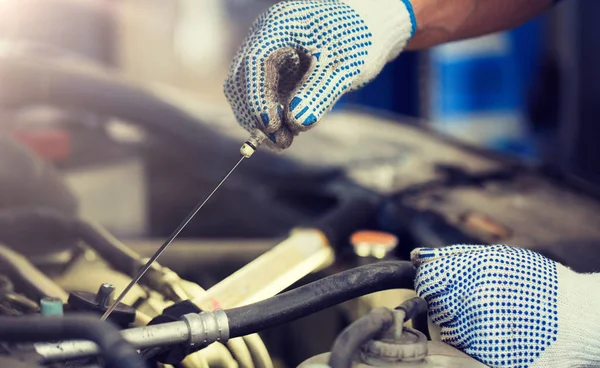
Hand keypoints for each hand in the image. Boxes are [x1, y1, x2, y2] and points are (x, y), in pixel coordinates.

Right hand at [224, 0, 415, 149]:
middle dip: (255, 114)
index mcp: (279, 25)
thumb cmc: (359, 38)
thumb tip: (295, 123)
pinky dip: (272, 115)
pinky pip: (262, 97)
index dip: (258, 98)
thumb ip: (320, 92)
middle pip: (241, 80)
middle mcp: (265, 38)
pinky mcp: (274, 71)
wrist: (369, 27)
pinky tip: (291, 128)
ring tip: (287, 140)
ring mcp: (266, 54)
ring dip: (261, 119)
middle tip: (280, 142)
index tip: (271, 127)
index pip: (256, 63)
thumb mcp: (346, 66)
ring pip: (247, 92)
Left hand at [412, 245, 599, 367]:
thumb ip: (453, 257)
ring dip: (456, 321)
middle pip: (433, 305)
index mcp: (473, 276)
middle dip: (444, 300)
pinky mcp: (488, 359)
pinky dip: (470, 340)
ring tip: (486, 314)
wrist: (581, 320)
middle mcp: (472, 305)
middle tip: (471, 298)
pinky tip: (492, 330)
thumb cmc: (539, 283)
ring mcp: (480, 336)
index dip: (432, 279)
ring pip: (445, 329)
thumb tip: (417, 258)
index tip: (441, 281)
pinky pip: (463, 349)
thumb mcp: (498, 258)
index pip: (426, 280)